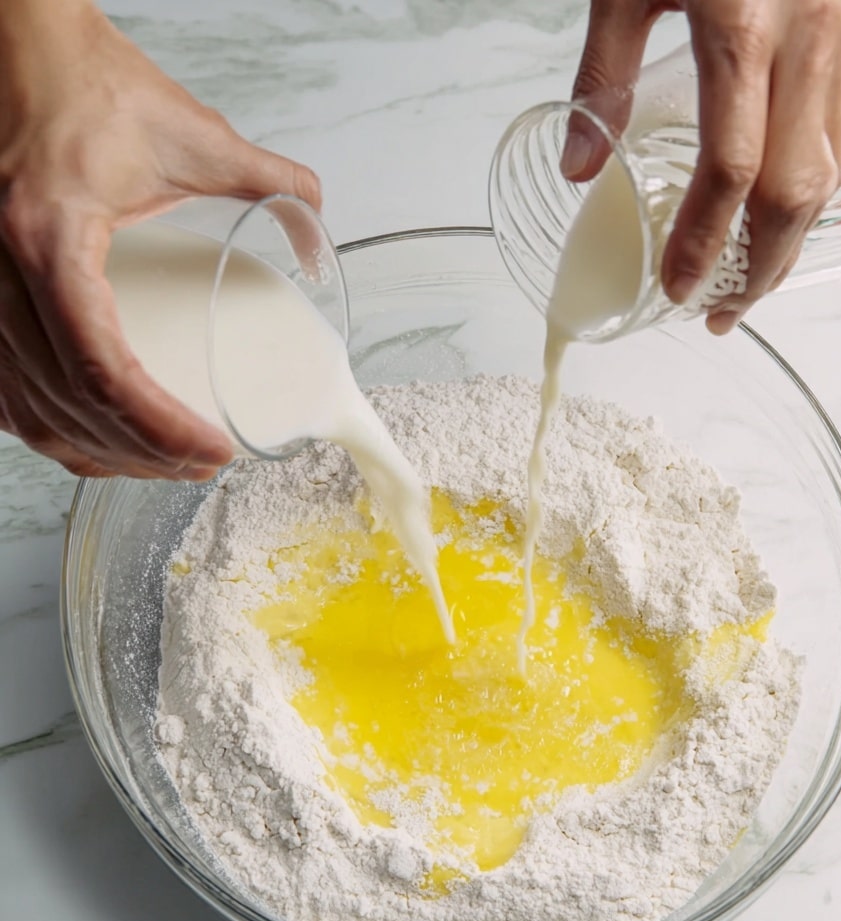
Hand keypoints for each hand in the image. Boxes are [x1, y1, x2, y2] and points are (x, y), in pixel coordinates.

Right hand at [0, 0, 320, 477]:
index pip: (103, 368)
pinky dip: (51, 428)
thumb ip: (270, 182)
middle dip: (143, 454)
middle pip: (69, 404)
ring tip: (163, 464)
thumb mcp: (190, 133)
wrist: (7, 44)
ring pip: (29, 410)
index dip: (161, 428)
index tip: (215, 450)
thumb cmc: (82, 81)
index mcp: (47, 236)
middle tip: (202, 465)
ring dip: (99, 453)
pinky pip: (3, 391)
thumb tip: (317, 236)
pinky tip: (94, 441)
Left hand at [562, 0, 840, 331]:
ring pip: (833, 168)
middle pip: (797, 192)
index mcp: (742, 28)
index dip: (706, 244)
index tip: (681, 291)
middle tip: (723, 312)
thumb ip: (601, 78)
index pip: (731, 172)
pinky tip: (786, 209)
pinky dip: (819, 182)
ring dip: (793, 238)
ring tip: (750, 278)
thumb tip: (577, 168)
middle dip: (760, 269)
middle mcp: (811, 36)